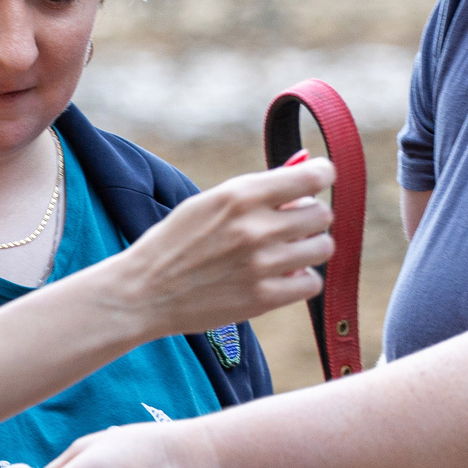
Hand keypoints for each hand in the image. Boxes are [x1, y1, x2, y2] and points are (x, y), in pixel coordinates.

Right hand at [97, 158, 333, 340]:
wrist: (145, 291)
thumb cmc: (176, 242)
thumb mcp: (209, 202)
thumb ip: (256, 190)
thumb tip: (304, 169)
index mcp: (241, 195)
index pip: (312, 177)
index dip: (322, 175)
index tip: (319, 179)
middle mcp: (256, 227)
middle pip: (322, 214)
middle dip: (311, 217)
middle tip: (293, 224)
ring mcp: (261, 265)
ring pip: (323, 248)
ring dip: (310, 248)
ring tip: (288, 252)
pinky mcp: (263, 298)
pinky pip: (312, 283)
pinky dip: (301, 279)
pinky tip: (281, 276)